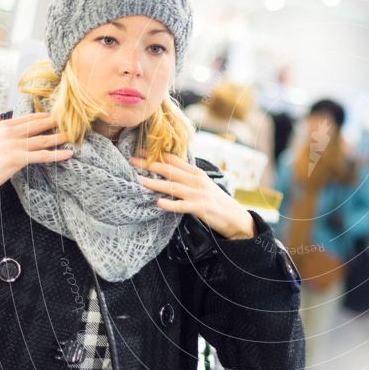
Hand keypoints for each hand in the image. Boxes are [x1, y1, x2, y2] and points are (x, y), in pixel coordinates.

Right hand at [0, 109, 72, 216]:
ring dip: (61, 137)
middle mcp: (9, 133)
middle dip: (56, 123)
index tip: (57, 115)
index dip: (44, 117)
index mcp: (2, 127)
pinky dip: (57, 155)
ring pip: (43, 140)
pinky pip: (42, 156)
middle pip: (38, 126)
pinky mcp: (18, 159)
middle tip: (73, 121)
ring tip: (74, 136)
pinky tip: (68, 154)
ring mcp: (14, 146)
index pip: (28, 118)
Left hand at [130, 152, 255, 239]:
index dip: (156, 155)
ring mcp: (198, 194)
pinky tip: (158, 203)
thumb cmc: (217, 202)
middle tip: (132, 161)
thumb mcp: (204, 185)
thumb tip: (169, 172)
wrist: (236, 217)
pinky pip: (182, 206)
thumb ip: (188, 178)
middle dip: (150, 165)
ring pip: (173, 186)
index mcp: (196, 173)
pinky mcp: (201, 208)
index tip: (140, 151)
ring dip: (155, 183)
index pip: (174, 160)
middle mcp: (197, 180)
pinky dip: (170, 204)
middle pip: (170, 170)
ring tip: (139, 181)